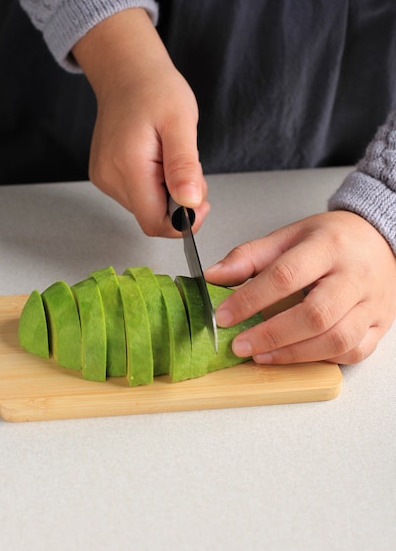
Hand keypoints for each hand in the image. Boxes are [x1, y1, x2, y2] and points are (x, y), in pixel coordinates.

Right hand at [73, 8, 208, 236]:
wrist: (127, 73)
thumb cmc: (156, 91)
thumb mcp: (181, 124)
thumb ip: (184, 167)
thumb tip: (190, 204)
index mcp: (129, 166)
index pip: (154, 223)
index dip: (182, 223)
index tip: (200, 201)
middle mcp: (111, 177)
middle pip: (152, 216)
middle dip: (179, 202)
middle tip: (189, 166)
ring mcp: (105, 178)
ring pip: (146, 207)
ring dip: (168, 192)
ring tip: (171, 157)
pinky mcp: (106, 176)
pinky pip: (138, 195)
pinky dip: (155, 185)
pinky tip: (158, 159)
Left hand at [205, 211, 395, 363]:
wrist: (379, 238)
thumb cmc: (332, 238)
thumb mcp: (288, 235)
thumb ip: (249, 256)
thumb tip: (214, 276)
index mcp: (328, 246)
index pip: (285, 275)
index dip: (250, 299)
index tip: (224, 316)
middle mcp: (354, 276)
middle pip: (315, 314)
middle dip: (272, 335)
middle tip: (240, 345)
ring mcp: (371, 302)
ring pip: (337, 339)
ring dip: (294, 353)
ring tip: (262, 355)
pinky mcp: (380, 324)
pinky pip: (354, 351)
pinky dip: (322, 359)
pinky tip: (297, 354)